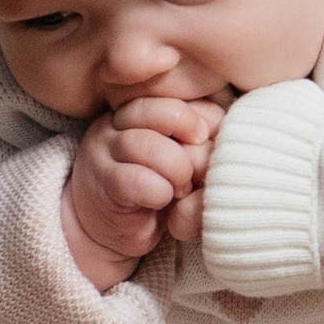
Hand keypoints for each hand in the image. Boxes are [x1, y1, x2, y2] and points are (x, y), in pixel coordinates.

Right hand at [62, 94, 223, 288]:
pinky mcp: (102, 183)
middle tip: (196, 167)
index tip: (204, 143)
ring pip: (146, 144)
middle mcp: (116, 120)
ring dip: (176, 170)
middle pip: (160, 110)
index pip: (175, 93)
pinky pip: (135, 180)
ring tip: (181, 188)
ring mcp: (104, 150)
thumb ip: (197, 135)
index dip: (198, 118)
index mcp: (139, 104)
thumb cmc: (156, 189)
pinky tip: (161, 199)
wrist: (113, 230)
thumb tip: (222, 126)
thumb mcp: (182, 155)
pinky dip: (159, 192)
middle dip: (189, 141)